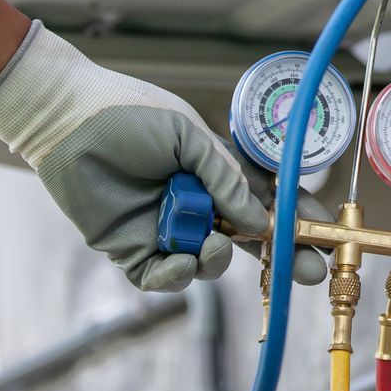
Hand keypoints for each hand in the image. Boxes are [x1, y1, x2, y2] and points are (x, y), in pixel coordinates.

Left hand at [0, 23, 325, 290]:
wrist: (68, 120)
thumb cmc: (129, 114)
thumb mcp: (190, 136)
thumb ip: (225, 176)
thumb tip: (258, 219)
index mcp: (215, 171)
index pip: (266, 200)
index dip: (295, 219)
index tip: (323, 234)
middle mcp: (196, 203)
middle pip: (247, 240)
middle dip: (280, 258)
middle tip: (307, 273)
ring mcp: (165, 228)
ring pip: (206, 262)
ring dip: (216, 259)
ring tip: (210, 245)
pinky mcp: (130, 249)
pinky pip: (161, 277)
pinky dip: (175, 276)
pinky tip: (179, 260)